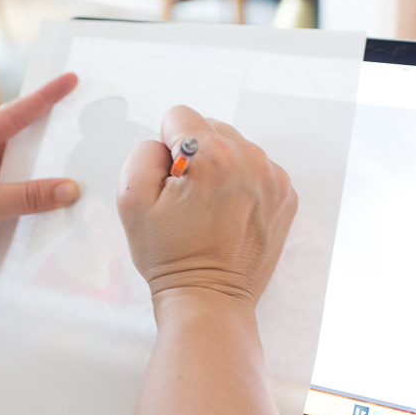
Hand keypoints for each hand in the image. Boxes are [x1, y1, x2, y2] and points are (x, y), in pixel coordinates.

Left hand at [0, 73, 81, 293]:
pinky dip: (44, 202)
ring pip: (28, 173)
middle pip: (23, 142)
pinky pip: (26, 200)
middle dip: (53, 135)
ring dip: (51, 174)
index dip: (43, 98)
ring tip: (84, 163)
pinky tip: (65, 204)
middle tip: (84, 119)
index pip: (11, 115)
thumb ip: (26, 196)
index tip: (69, 82)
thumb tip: (69, 189)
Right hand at [117, 105, 296, 310]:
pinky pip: (255, 168)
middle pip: (209, 127)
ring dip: (219, 168)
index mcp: (211, 154)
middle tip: (188, 199)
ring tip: (209, 209)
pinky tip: (229, 214)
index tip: (171, 182)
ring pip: (234, 147)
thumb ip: (143, 152)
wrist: (209, 298)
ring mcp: (272, 176)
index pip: (178, 116)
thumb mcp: (131, 200)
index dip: (165, 148)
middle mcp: (248, 157)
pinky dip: (241, 183)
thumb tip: (165, 142)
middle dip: (194, 156)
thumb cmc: (170, 256)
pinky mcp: (284, 194)